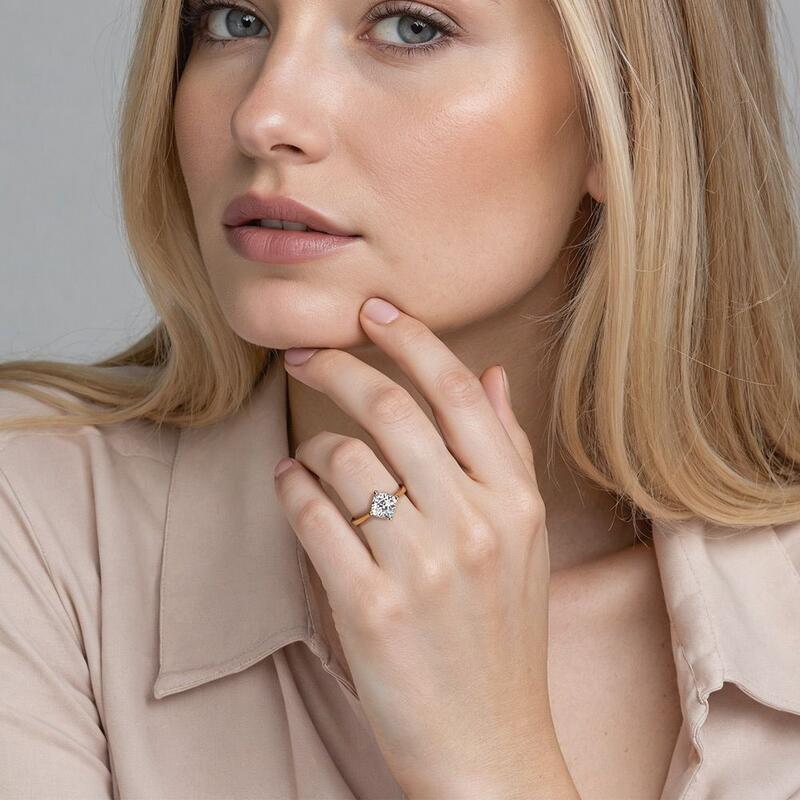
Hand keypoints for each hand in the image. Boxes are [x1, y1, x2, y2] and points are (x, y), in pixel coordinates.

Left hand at [273, 297, 576, 798]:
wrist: (490, 747)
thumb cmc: (505, 638)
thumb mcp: (527, 540)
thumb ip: (507, 452)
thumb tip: (492, 374)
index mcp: (515, 502)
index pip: (457, 392)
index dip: (410, 338)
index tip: (373, 309)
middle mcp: (474, 525)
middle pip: (391, 411)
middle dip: (339, 365)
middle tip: (309, 352)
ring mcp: (422, 567)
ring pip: (343, 459)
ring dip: (313, 444)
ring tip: (310, 455)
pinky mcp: (370, 608)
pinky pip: (313, 516)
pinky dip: (292, 488)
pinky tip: (293, 485)